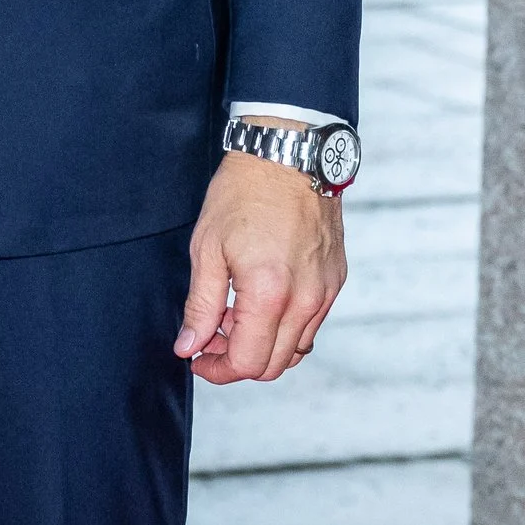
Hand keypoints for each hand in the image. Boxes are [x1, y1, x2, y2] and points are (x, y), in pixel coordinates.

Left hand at [175, 151, 346, 384]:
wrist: (288, 155)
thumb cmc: (244, 194)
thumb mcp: (207, 250)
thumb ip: (200, 306)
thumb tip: (189, 346)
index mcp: (269, 293)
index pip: (247, 362)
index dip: (217, 369)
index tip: (198, 357)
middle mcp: (305, 299)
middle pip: (273, 364)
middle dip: (237, 360)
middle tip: (211, 336)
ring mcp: (326, 291)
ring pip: (296, 349)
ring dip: (262, 344)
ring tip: (234, 315)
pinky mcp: (335, 280)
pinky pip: (311, 324)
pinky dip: (285, 327)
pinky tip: (261, 302)